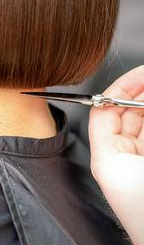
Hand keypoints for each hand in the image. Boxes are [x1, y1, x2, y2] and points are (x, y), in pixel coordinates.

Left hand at [88, 65, 143, 244]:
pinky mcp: (140, 172)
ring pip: (137, 126)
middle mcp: (114, 161)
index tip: (141, 73)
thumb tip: (143, 96)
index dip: (122, 86)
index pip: (104, 110)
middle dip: (139, 94)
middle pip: (123, 115)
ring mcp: (129, 166)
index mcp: (106, 158)